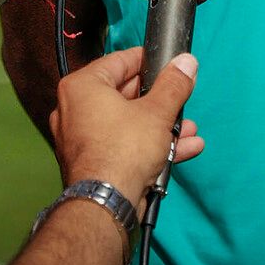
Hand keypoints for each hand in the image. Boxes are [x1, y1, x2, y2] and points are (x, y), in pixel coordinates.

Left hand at [50, 46, 202, 214]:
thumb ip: (174, 85)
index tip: (169, 63)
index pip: (119, 61)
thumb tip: (186, 62)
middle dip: (160, 101)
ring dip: (162, 127)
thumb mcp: (157, 112)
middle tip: (182, 99)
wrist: (106, 204)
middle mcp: (74, 109)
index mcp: (82, 87)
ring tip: (189, 129)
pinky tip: (184, 149)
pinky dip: (150, 146)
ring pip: (128, 124)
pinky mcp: (92, 163)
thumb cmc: (125, 149)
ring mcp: (81, 139)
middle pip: (125, 95)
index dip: (148, 60)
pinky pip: (123, 146)